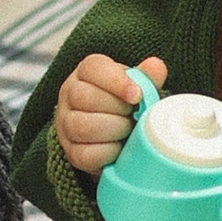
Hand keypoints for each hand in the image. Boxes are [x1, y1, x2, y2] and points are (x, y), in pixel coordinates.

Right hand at [55, 52, 160, 176]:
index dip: (117, 82)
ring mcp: (66, 124)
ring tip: (129, 129)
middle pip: (85, 97)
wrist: (115, 133)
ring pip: (82, 126)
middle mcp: (70, 95)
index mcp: (86, 72)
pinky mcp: (71, 152)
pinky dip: (108, 153)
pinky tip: (120, 148)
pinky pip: (85, 154)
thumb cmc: (125, 104)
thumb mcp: (136, 86)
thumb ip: (146, 77)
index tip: (137, 95)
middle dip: (118, 109)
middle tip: (135, 114)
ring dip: (114, 130)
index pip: (93, 69)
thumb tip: (156, 66)